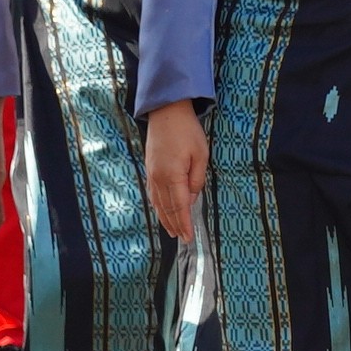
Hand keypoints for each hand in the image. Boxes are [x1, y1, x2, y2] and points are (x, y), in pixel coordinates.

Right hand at [142, 100, 209, 245]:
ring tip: (172, 231)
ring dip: (165, 218)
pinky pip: (153, 193)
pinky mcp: (150, 169)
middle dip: (175, 224)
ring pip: (158, 203)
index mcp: (172, 176)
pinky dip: (158, 206)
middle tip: (182, 238)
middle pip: (167, 208)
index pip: (180, 206)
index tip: (189, 237)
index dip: (184, 223)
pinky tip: (161, 210)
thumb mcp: (201, 154)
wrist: (166, 113)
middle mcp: (159, 178)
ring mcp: (152, 174)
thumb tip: (192, 198)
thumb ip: (197, 179)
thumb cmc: (187, 132)